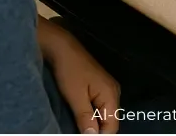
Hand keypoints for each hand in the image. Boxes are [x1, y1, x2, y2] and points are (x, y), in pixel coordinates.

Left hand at [38, 19, 120, 133]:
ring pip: (104, 114)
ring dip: (94, 124)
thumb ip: (86, 118)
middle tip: (83, 135)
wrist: (61, 48)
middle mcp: (113, 92)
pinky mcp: (98, 87)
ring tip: (82, 130)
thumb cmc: (69, 70)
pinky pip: (99, 107)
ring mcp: (106, 88)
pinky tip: (83, 120)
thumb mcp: (75, 97)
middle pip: (110, 121)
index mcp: (111, 94)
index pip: (112, 125)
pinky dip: (92, 115)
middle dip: (98, 131)